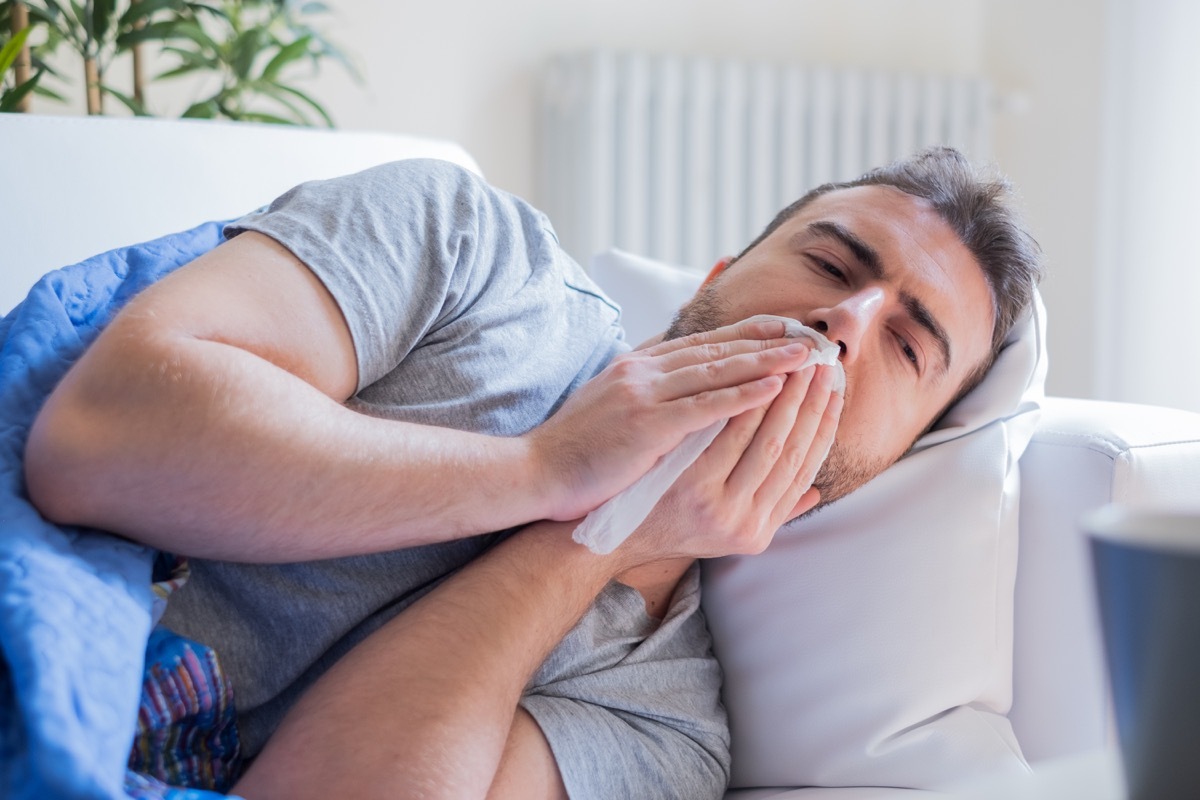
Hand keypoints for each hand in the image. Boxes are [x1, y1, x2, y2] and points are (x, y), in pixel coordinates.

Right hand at [528, 318, 820, 521]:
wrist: (535, 473)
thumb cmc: (576, 450)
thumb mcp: (610, 405)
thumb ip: (645, 389)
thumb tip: (677, 381)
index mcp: (637, 365)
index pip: (702, 341)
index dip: (746, 332)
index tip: (783, 326)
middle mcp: (643, 370)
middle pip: (717, 346)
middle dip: (767, 338)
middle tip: (810, 332)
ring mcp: (643, 394)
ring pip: (717, 369)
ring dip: (767, 359)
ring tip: (808, 354)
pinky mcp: (645, 424)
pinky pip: (704, 405)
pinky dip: (742, 393)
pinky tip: (774, 387)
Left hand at [617, 363, 842, 564]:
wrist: (612, 537)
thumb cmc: (667, 525)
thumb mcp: (724, 533)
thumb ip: (769, 513)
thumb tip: (815, 492)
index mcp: (757, 530)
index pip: (803, 468)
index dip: (823, 427)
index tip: (835, 392)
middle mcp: (743, 521)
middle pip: (792, 450)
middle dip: (810, 402)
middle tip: (823, 365)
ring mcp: (717, 503)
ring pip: (767, 440)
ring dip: (785, 396)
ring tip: (797, 361)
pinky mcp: (690, 482)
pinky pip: (727, 433)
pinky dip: (746, 402)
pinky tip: (757, 374)